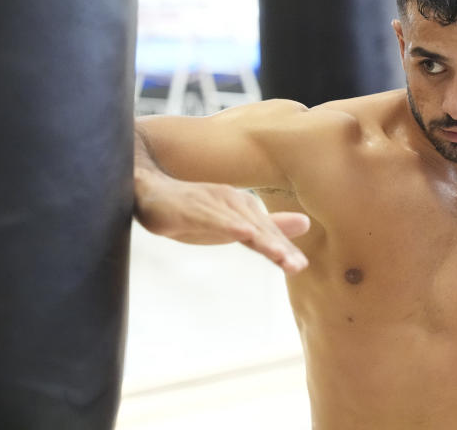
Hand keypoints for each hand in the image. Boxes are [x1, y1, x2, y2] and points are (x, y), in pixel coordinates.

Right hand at [133, 170, 309, 274]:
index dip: (283, 249)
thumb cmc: (194, 211)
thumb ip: (268, 228)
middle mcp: (233, 203)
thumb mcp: (232, 225)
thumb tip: (306, 223)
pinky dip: (227, 225)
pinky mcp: (192, 208)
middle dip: (278, 247)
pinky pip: (212, 217)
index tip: (300, 266)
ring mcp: (213, 204)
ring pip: (240, 223)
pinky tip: (242, 233)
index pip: (268, 233)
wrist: (150, 189)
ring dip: (260, 238)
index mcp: (244, 209)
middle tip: (297, 266)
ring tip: (278, 254)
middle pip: (259, 229)